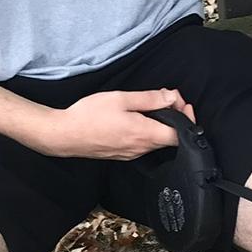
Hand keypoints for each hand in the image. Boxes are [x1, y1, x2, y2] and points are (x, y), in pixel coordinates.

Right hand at [37, 88, 194, 160]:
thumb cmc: (89, 116)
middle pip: (171, 139)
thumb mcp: (121, 99)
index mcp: (144, 134)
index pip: (179, 135)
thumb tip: (171, 97)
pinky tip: (139, 118)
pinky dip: (149, 131)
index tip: (182, 103)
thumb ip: (149, 99)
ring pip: (157, 141)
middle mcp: (141, 148)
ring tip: (154, 106)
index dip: (187, 119)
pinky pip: (144, 144)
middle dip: (176, 119)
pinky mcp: (123, 154)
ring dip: (162, 124)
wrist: (64, 135)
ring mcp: (132, 154)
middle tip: (169, 99)